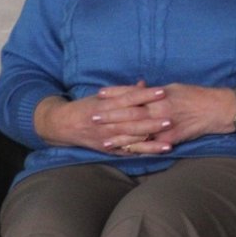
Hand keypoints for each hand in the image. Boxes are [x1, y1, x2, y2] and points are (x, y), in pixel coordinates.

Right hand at [33, 83, 170, 153]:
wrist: (64, 125)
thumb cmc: (87, 107)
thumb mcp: (103, 96)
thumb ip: (124, 91)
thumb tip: (144, 83)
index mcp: (106, 104)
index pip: (130, 98)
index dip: (147, 95)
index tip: (163, 91)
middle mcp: (107, 122)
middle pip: (133, 120)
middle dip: (153, 120)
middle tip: (171, 118)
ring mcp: (108, 138)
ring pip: (132, 139)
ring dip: (151, 141)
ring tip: (169, 141)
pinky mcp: (109, 149)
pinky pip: (128, 151)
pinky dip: (142, 153)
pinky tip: (156, 153)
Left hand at [99, 82, 235, 152]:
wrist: (217, 109)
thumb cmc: (196, 96)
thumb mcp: (174, 88)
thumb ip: (155, 91)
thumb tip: (140, 88)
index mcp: (159, 93)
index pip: (132, 92)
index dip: (115, 93)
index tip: (99, 94)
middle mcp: (160, 108)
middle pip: (130, 111)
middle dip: (111, 115)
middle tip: (92, 116)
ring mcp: (165, 125)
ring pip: (138, 131)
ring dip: (119, 135)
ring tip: (103, 139)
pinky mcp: (171, 139)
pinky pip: (151, 146)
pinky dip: (138, 149)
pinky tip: (126, 153)